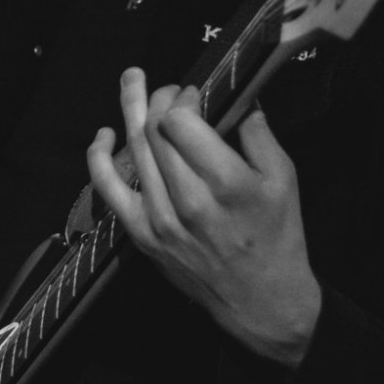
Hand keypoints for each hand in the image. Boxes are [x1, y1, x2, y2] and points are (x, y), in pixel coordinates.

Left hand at [87, 68, 320, 366]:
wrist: (262, 302)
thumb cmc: (278, 237)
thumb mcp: (284, 180)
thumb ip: (259, 133)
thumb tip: (238, 96)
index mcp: (226, 184)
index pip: (181, 122)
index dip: (184, 97)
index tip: (195, 93)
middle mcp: (188, 200)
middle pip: (155, 131)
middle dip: (159, 98)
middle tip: (170, 88)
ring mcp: (159, 220)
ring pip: (134, 150)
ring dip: (130, 109)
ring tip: (133, 80)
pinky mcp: (143, 236)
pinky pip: (109, 191)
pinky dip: (99, 158)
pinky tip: (104, 134)